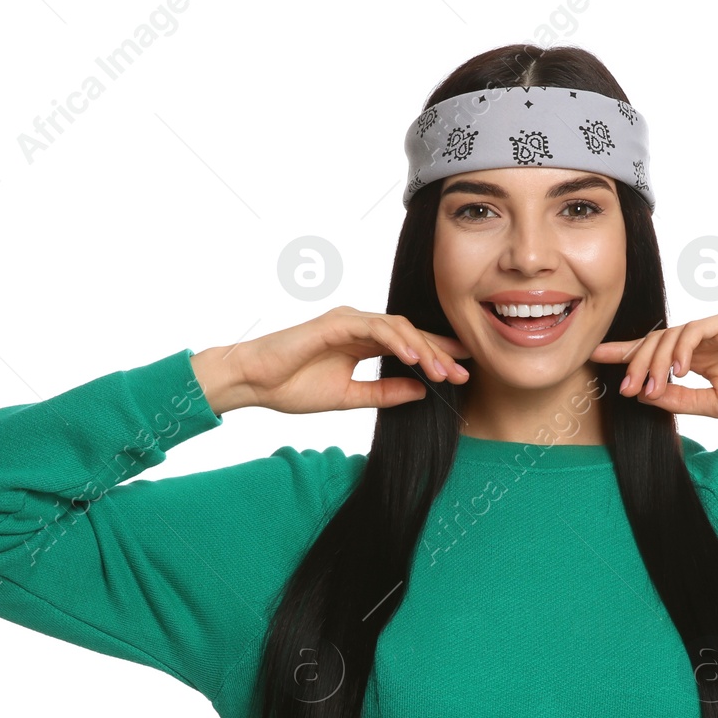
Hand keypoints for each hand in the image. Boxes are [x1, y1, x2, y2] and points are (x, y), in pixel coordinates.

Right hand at [201, 306, 471, 414]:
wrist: (254, 382)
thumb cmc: (292, 387)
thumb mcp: (349, 397)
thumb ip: (384, 393)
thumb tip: (421, 392)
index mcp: (362, 342)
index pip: (409, 345)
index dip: (436, 356)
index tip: (461, 374)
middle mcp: (359, 326)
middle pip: (411, 334)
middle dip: (439, 354)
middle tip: (463, 375)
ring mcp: (348, 320)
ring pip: (398, 327)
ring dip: (424, 349)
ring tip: (442, 371)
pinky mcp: (336, 321)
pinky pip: (375, 328)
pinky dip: (398, 340)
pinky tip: (415, 357)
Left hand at [588, 311, 717, 423]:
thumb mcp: (714, 406)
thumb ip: (680, 399)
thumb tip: (643, 395)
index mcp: (698, 358)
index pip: (655, 352)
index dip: (625, 353)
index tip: (596, 357)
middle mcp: (703, 341)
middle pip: (656, 342)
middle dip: (636, 363)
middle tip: (627, 387)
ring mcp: (717, 329)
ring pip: (672, 334)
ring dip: (656, 361)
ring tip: (651, 386)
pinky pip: (698, 329)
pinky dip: (683, 349)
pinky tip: (678, 370)